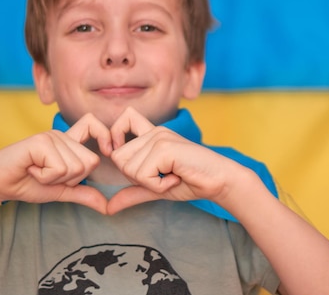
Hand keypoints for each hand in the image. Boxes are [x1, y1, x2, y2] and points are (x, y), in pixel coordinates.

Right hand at [0, 113, 112, 212]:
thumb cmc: (26, 184)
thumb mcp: (60, 191)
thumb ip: (83, 194)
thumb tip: (107, 206)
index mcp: (69, 143)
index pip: (94, 126)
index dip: (105, 135)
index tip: (108, 150)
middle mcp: (62, 136)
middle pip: (90, 162)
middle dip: (70, 179)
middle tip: (47, 174)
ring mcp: (51, 136)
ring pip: (75, 168)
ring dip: (55, 179)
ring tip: (37, 172)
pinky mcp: (41, 142)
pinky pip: (59, 168)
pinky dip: (45, 177)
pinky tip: (31, 169)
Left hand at [106, 107, 244, 213]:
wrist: (220, 181)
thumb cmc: (192, 182)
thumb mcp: (157, 189)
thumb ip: (133, 192)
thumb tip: (108, 207)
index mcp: (152, 135)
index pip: (124, 120)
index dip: (116, 137)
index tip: (130, 159)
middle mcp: (154, 132)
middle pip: (119, 158)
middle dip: (137, 177)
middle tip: (162, 176)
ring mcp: (159, 138)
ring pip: (129, 169)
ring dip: (150, 183)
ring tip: (172, 177)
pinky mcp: (164, 148)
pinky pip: (143, 175)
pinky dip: (158, 186)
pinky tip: (176, 178)